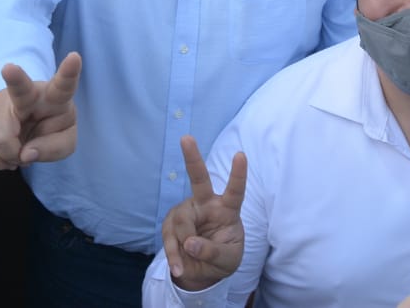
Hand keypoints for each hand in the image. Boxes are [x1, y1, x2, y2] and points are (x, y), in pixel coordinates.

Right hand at [0, 53, 81, 169]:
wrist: (26, 125)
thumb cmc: (51, 128)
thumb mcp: (64, 142)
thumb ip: (53, 149)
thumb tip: (26, 154)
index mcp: (55, 96)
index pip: (64, 84)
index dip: (69, 72)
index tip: (75, 57)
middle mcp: (29, 92)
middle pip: (20, 88)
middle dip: (15, 78)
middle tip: (9, 69)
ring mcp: (3, 99)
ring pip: (0, 137)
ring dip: (9, 155)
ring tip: (18, 152)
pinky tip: (5, 152)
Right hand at [162, 136, 247, 291]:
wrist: (203, 271)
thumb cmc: (223, 257)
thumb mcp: (227, 259)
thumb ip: (212, 251)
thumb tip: (190, 243)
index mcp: (227, 210)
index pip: (235, 190)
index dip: (238, 174)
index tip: (241, 154)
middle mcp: (207, 205)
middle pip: (199, 179)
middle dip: (192, 158)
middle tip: (186, 138)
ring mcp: (187, 212)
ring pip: (181, 221)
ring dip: (183, 244)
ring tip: (187, 262)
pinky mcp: (171, 223)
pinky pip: (169, 237)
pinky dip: (173, 256)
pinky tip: (178, 266)